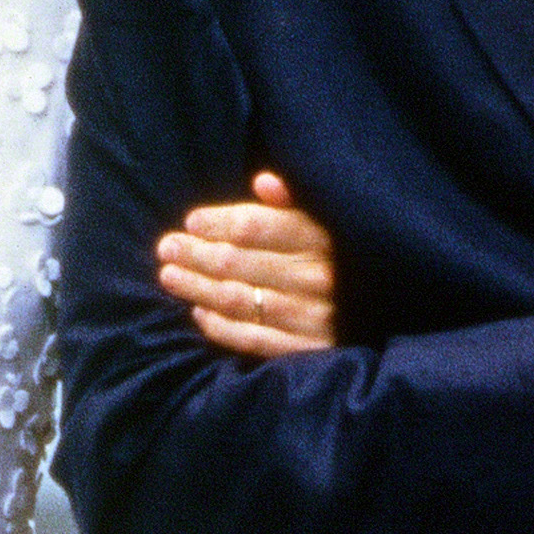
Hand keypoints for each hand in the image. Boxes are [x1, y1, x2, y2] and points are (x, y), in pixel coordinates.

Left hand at [156, 172, 337, 359]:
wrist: (366, 320)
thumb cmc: (332, 264)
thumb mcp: (321, 227)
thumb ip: (291, 206)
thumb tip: (264, 182)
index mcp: (319, 239)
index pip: (255, 227)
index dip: (218, 222)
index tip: (191, 222)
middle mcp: (316, 277)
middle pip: (238, 262)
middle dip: (196, 253)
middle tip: (166, 248)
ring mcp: (311, 317)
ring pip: (238, 299)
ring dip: (197, 287)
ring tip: (168, 275)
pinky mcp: (305, 351)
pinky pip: (251, 338)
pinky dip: (219, 326)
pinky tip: (198, 312)